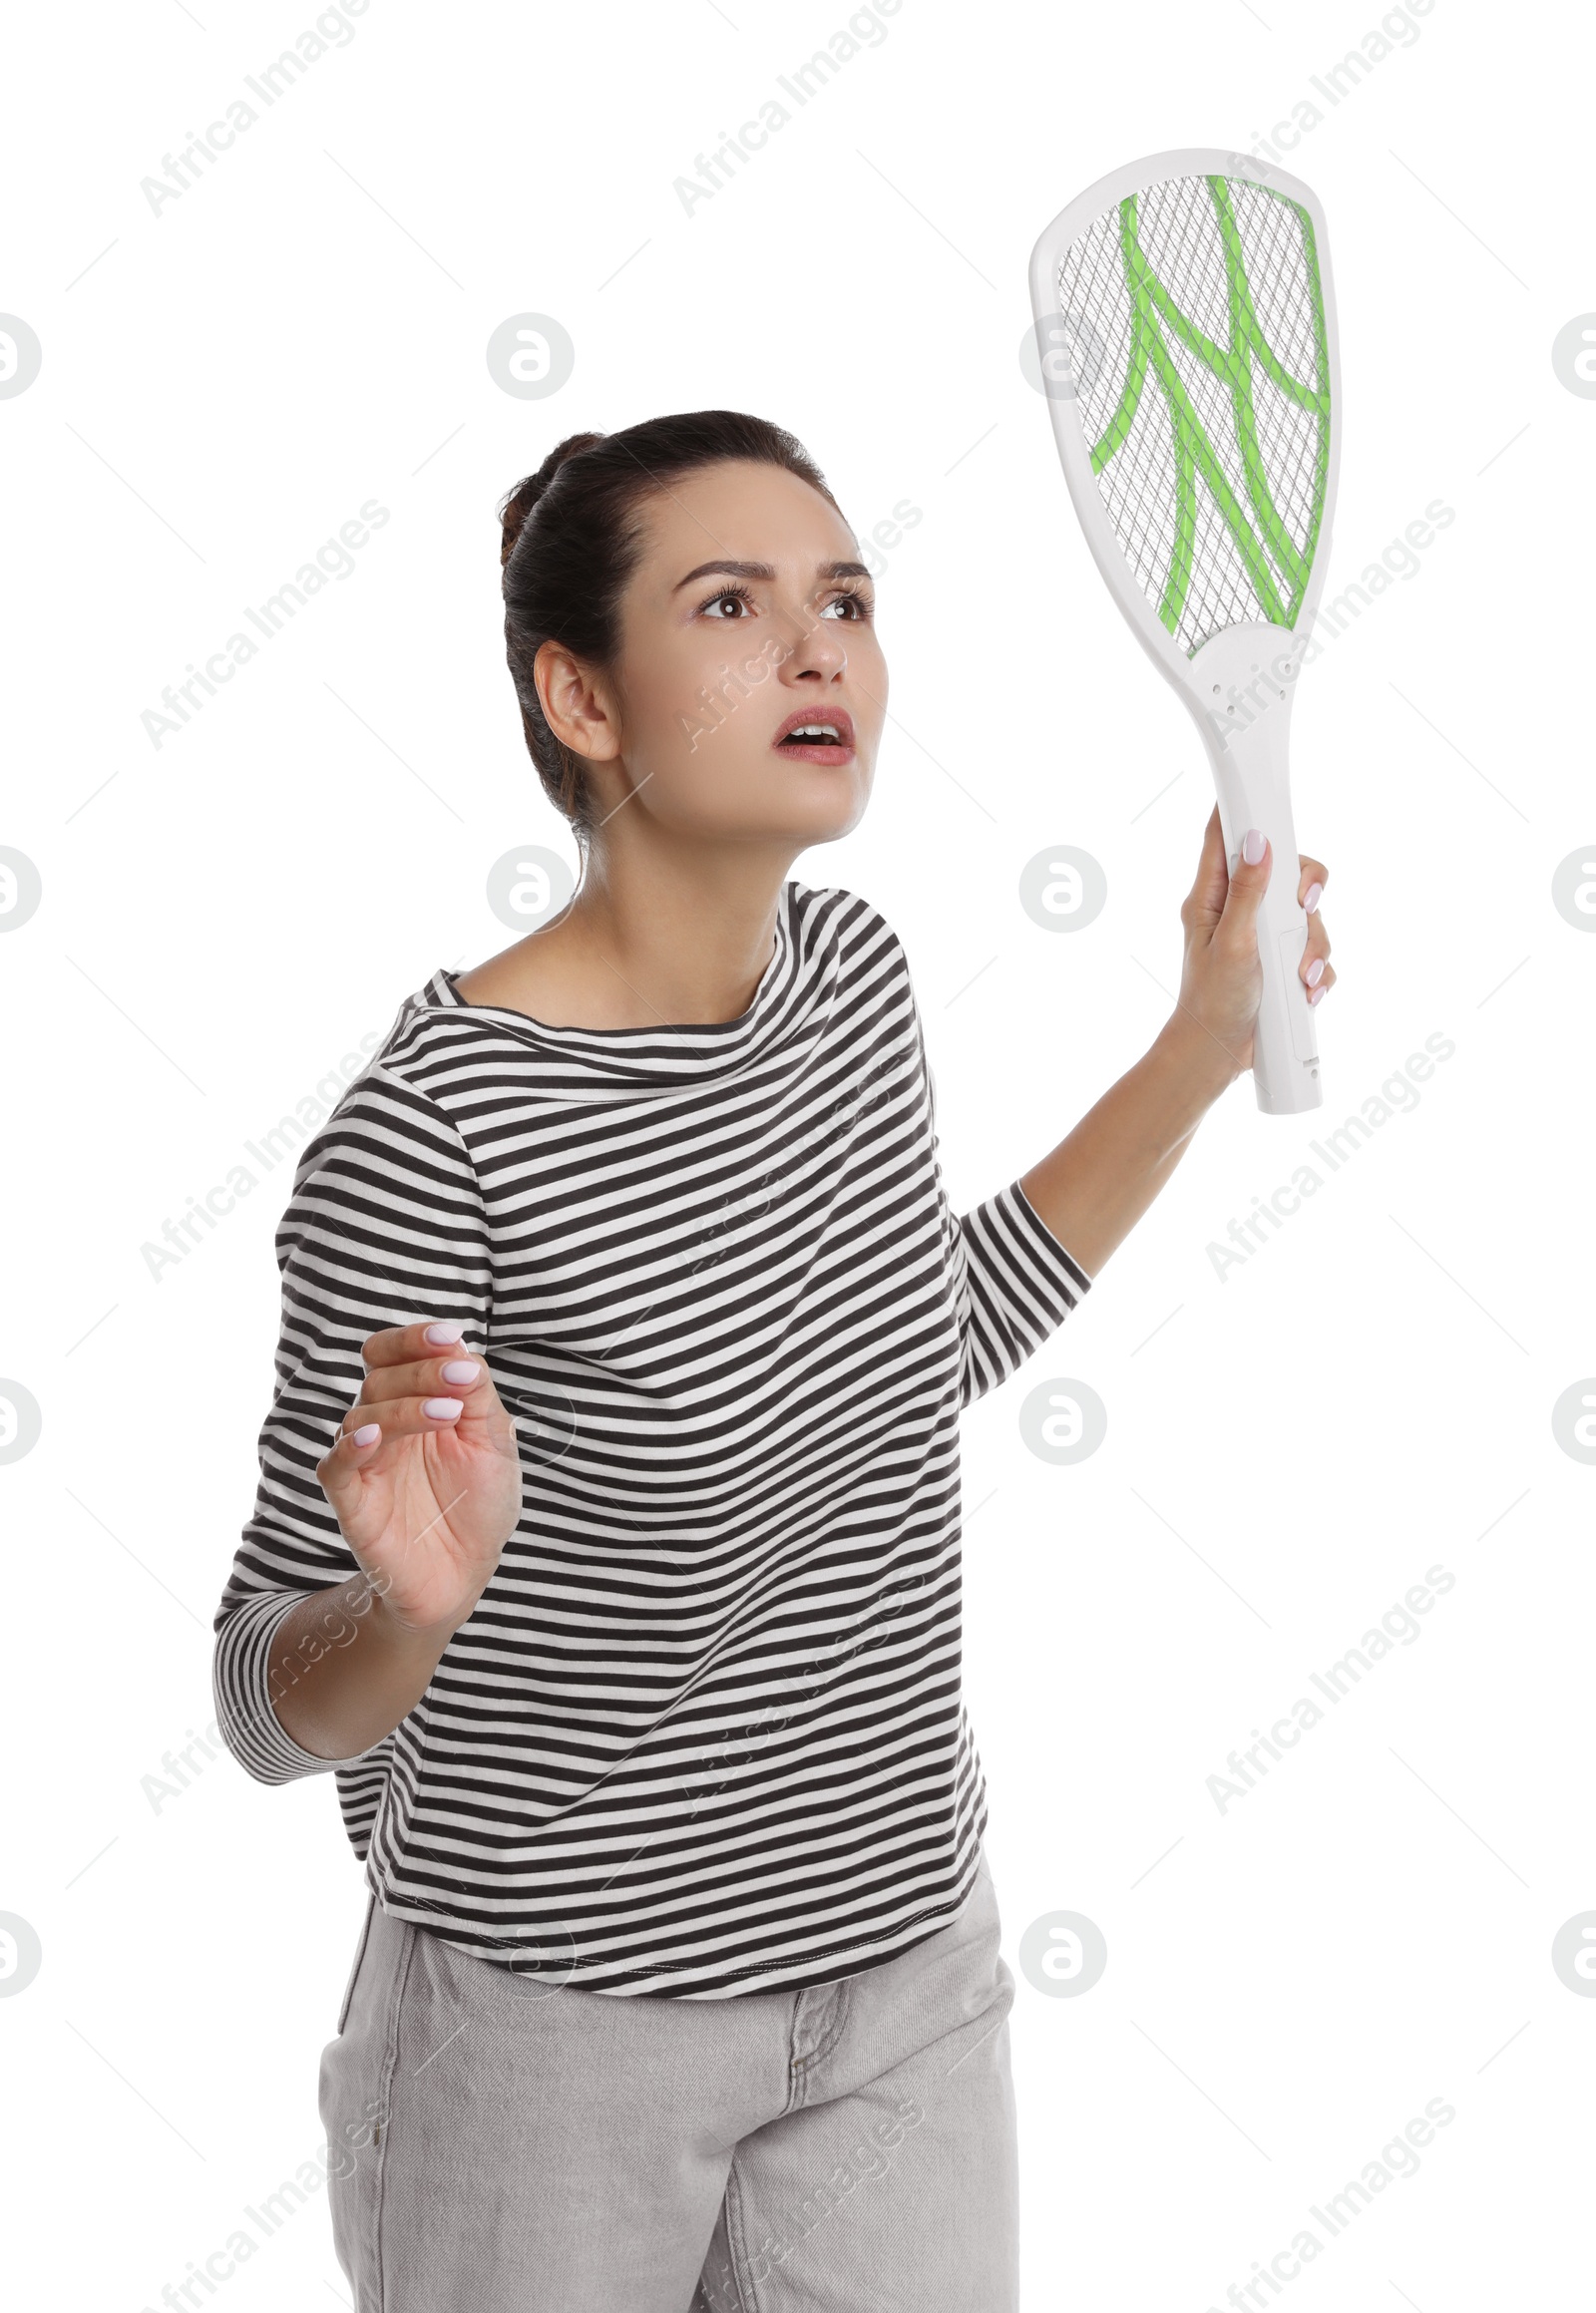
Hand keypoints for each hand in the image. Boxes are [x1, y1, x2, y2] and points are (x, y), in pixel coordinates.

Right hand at [315, 1319, 522, 1640]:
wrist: (464, 1575)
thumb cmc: (479, 1505)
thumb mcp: (494, 1444)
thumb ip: (477, 1395)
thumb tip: (460, 1348)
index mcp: (415, 1403)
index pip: (395, 1353)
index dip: (415, 1339)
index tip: (450, 1336)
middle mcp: (384, 1424)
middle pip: (380, 1375)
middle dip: (423, 1371)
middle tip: (462, 1380)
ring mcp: (365, 1461)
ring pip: (362, 1413)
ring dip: (405, 1405)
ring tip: (448, 1413)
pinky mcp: (351, 1500)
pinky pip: (336, 1464)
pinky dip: (352, 1446)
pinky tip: (375, 1437)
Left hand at [1173, 805, 1334, 1085]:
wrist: (1217, 1056)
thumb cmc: (1212, 1001)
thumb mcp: (1231, 944)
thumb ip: (1247, 894)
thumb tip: (1256, 841)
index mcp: (1213, 898)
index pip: (1224, 839)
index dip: (1246, 811)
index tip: (1269, 795)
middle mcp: (1239, 910)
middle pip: (1286, 872)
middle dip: (1306, 893)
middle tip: (1306, 907)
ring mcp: (1263, 936)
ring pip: (1307, 915)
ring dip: (1313, 945)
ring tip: (1301, 975)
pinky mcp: (1283, 961)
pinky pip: (1315, 950)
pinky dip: (1318, 970)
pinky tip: (1306, 991)